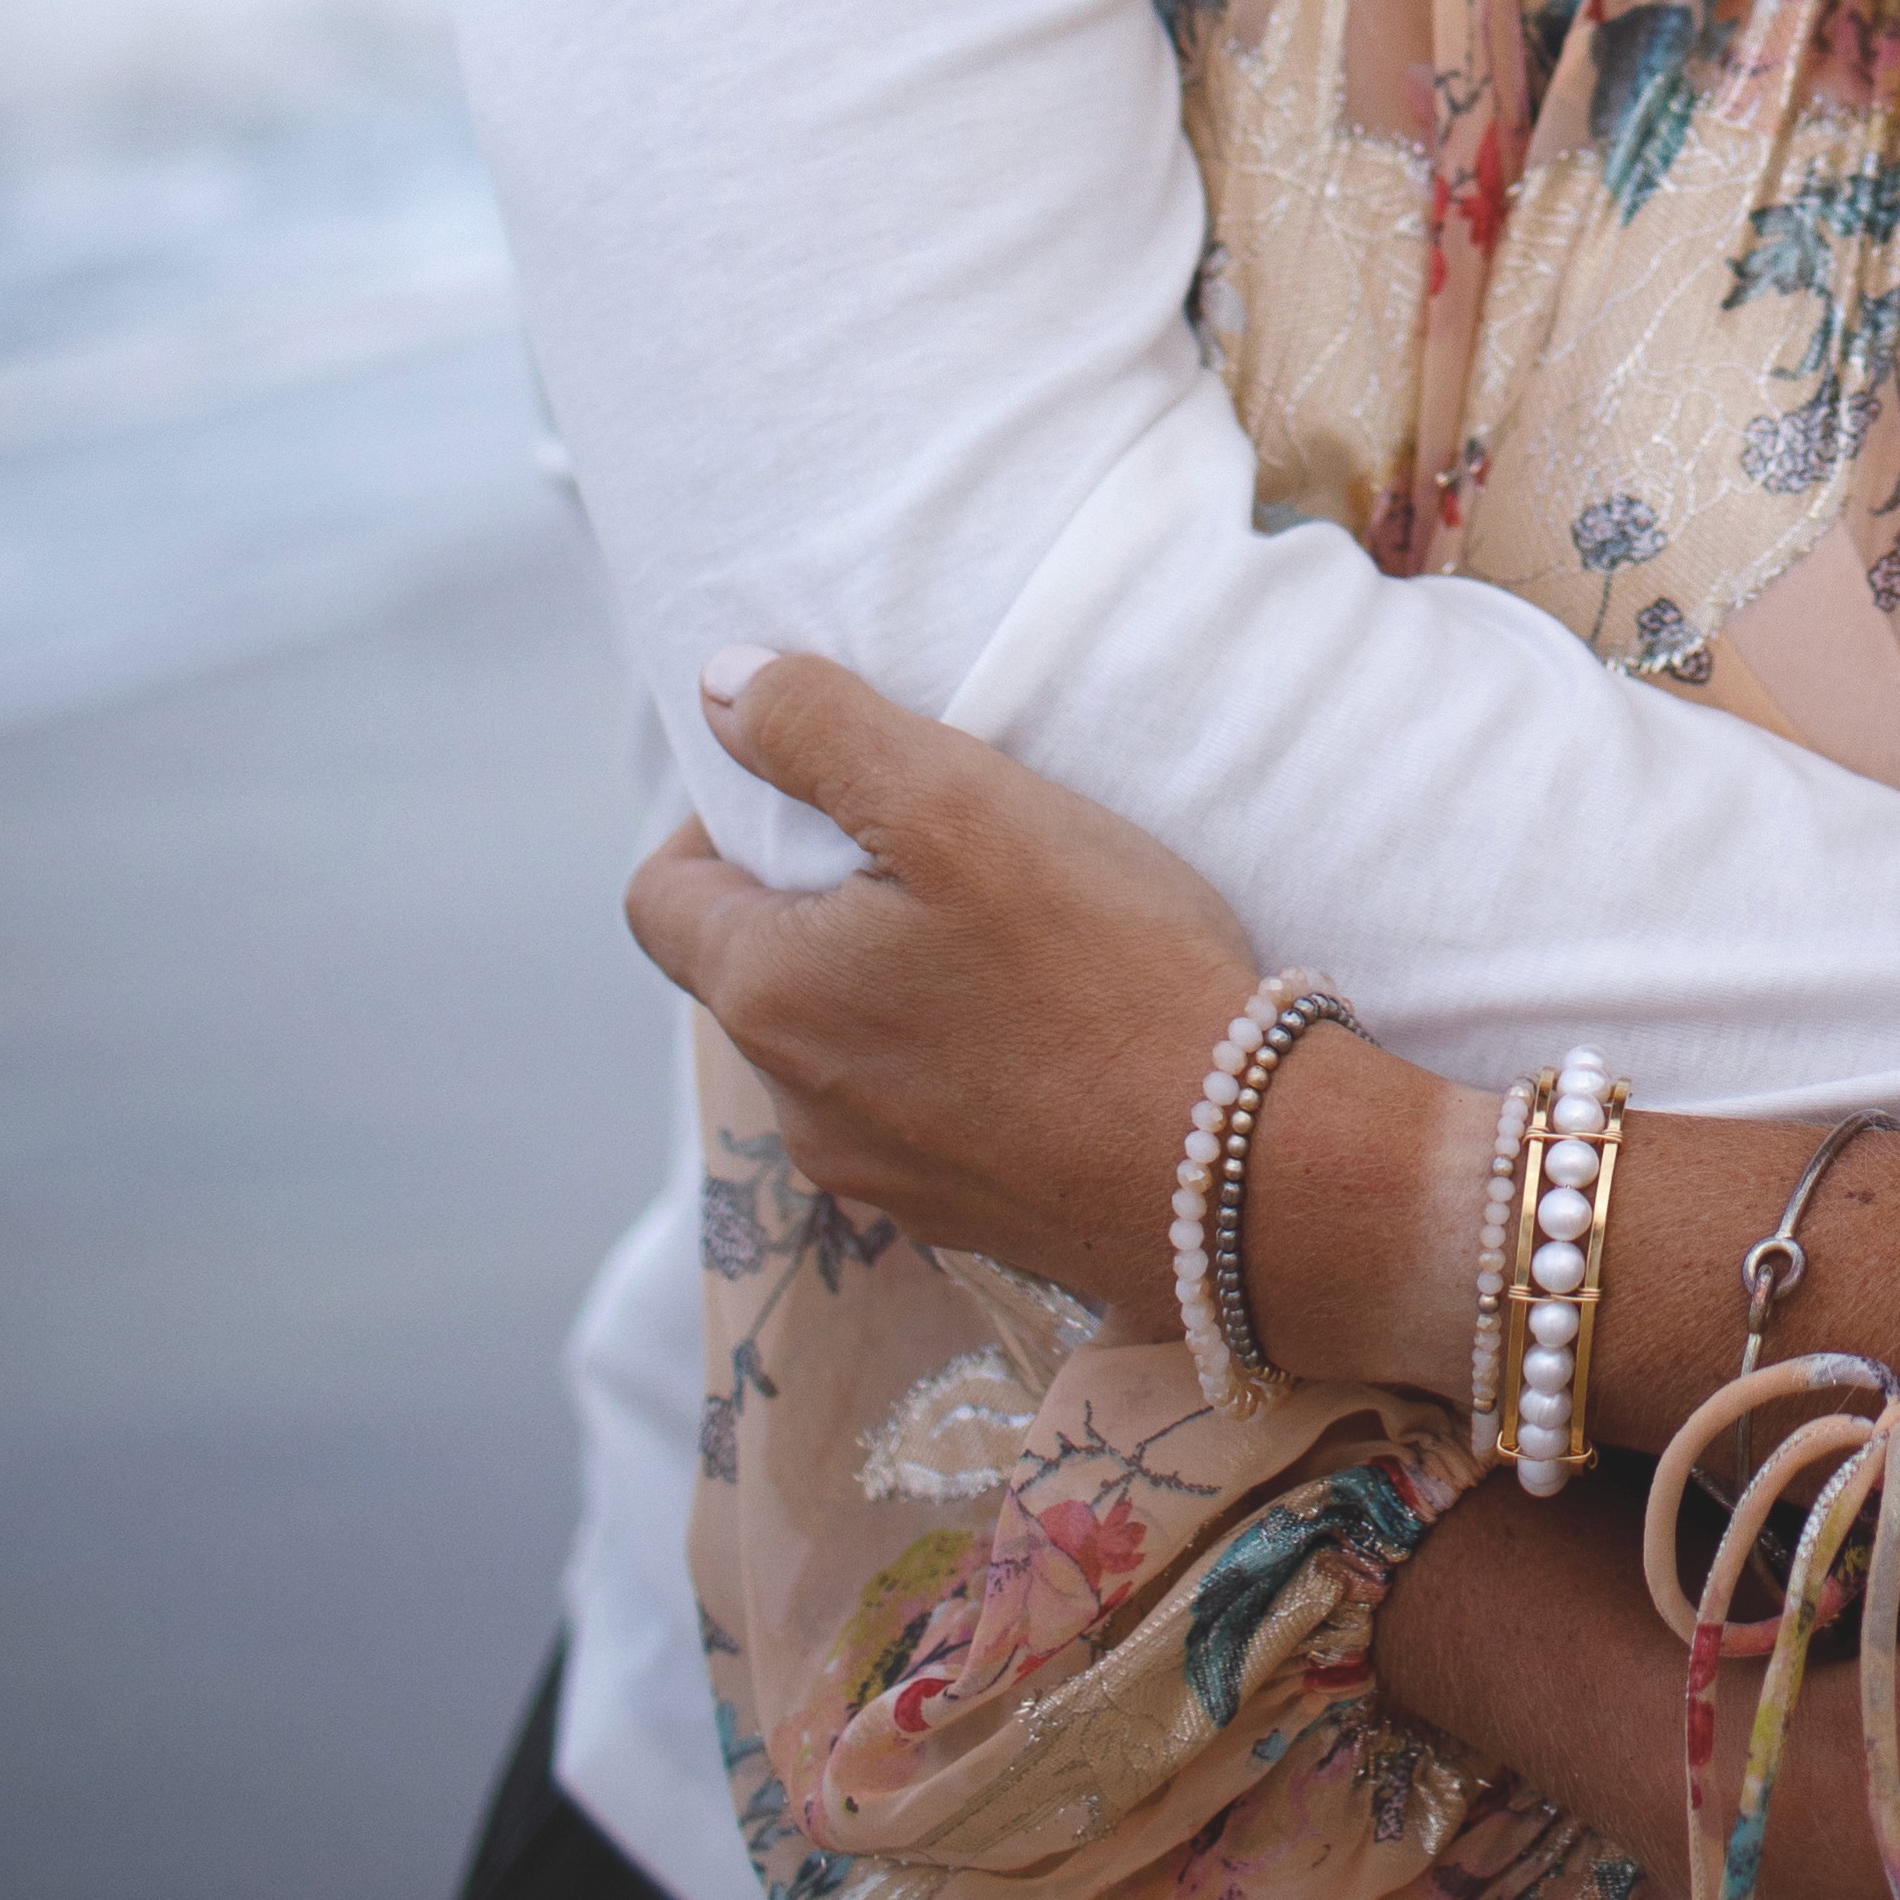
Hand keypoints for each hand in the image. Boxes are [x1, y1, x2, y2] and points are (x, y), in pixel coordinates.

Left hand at [625, 650, 1287, 1337]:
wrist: (1240, 1167)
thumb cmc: (1101, 968)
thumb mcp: (957, 802)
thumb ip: (820, 730)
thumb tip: (718, 686)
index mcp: (768, 998)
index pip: (660, 896)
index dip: (720, 818)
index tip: (828, 784)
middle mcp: (796, 1105)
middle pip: (755, 965)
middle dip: (825, 891)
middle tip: (946, 844)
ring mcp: (873, 1174)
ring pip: (840, 1038)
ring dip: (892, 973)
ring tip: (1014, 932)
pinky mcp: (955, 1213)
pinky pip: (915, 1107)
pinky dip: (954, 1051)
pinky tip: (1054, 1021)